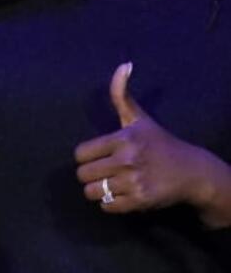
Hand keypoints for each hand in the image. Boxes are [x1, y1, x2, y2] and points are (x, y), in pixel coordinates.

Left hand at [75, 63, 230, 226]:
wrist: (192, 171)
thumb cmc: (160, 143)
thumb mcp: (139, 118)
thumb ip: (121, 95)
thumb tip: (123, 64)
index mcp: (123, 138)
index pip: (80, 154)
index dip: (87, 157)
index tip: (101, 156)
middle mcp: (127, 158)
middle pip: (82, 175)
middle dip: (92, 175)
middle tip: (108, 172)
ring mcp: (133, 181)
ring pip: (92, 192)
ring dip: (100, 191)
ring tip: (115, 183)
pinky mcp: (139, 200)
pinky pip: (106, 207)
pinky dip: (111, 204)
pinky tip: (124, 194)